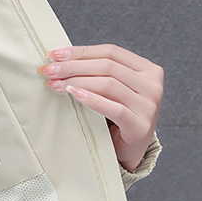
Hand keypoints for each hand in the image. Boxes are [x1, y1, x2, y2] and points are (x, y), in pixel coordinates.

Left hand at [38, 44, 163, 171]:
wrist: (130, 149)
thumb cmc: (117, 115)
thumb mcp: (112, 88)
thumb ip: (96, 72)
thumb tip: (58, 59)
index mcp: (147, 69)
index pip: (110, 52)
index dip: (81, 51)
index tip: (54, 54)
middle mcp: (152, 85)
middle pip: (107, 66)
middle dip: (73, 66)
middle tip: (49, 69)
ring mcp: (148, 106)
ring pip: (108, 84)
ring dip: (76, 81)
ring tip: (55, 83)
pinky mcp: (140, 125)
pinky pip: (113, 108)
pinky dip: (91, 99)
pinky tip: (73, 94)